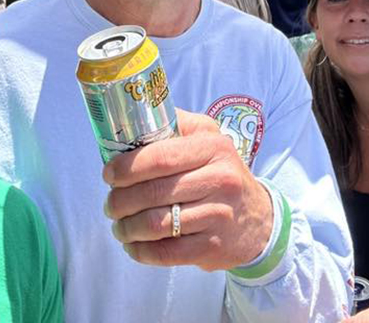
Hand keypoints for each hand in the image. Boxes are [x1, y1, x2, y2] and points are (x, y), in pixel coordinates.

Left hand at [102, 108, 272, 271]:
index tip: (109, 174)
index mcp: (214, 148)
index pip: (161, 157)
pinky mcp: (213, 247)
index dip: (127, 167)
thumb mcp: (208, 138)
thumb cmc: (221, 173)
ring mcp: (218, 216)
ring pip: (156, 224)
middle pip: (154, 192)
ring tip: (119, 225)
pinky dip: (142, 252)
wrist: (259, 218)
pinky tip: (133, 246)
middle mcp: (220, 180)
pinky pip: (167, 252)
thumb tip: (133, 117)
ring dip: (127, 228)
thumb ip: (176, 124)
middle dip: (120, 200)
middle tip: (110, 204)